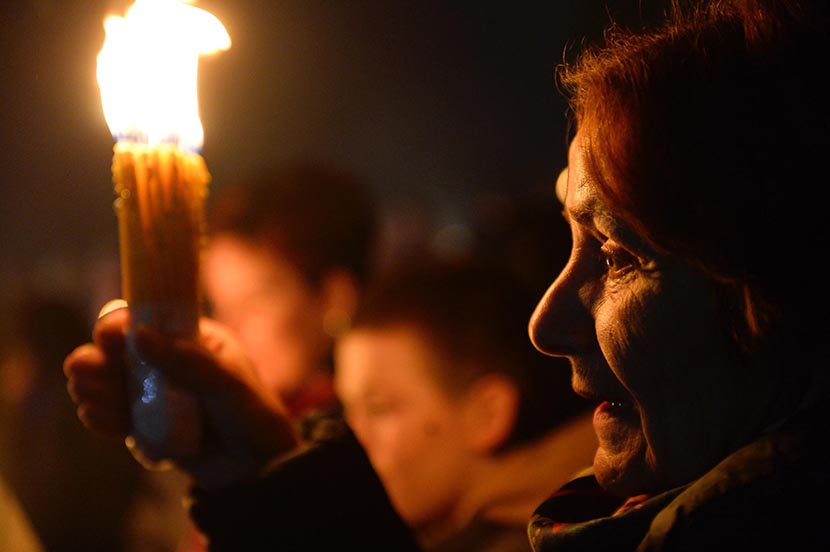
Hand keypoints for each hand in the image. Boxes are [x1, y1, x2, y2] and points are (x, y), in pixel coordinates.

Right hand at [64, 301, 300, 488]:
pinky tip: (93, 415)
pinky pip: (120, 419)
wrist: (260, 469)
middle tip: (80, 368)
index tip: (106, 335)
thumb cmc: (253, 417)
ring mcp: (159, 395)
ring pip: (115, 386)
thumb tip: (140, 334)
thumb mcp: (227, 385)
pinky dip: (105, 417)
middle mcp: (172, 363)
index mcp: (195, 340)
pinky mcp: (150, 426)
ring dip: (96, 388)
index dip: (124, 325)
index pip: (152, 322)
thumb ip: (187, 362)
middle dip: (98, 360)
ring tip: (84, 394)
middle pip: (123, 355)